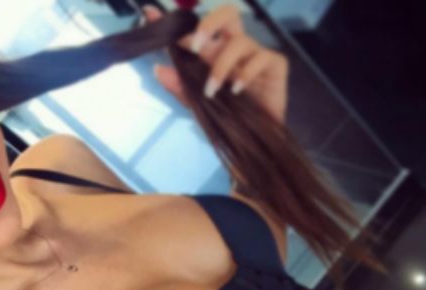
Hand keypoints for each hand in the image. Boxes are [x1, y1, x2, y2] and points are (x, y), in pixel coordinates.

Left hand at [145, 5, 288, 122]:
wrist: (255, 140)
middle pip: (227, 14)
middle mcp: (234, 47)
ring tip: (212, 91)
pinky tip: (237, 91)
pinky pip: (261, 58)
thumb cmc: (229, 118)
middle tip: (195, 45)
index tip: (149, 14)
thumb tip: (158, 69)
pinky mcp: (275, 64)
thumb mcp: (197, 104)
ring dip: (221, 66)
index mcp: (214, 52)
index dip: (175, 22)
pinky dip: (245, 74)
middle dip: (209, 23)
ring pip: (239, 41)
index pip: (195, 30)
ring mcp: (256, 53)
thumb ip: (179, 86)